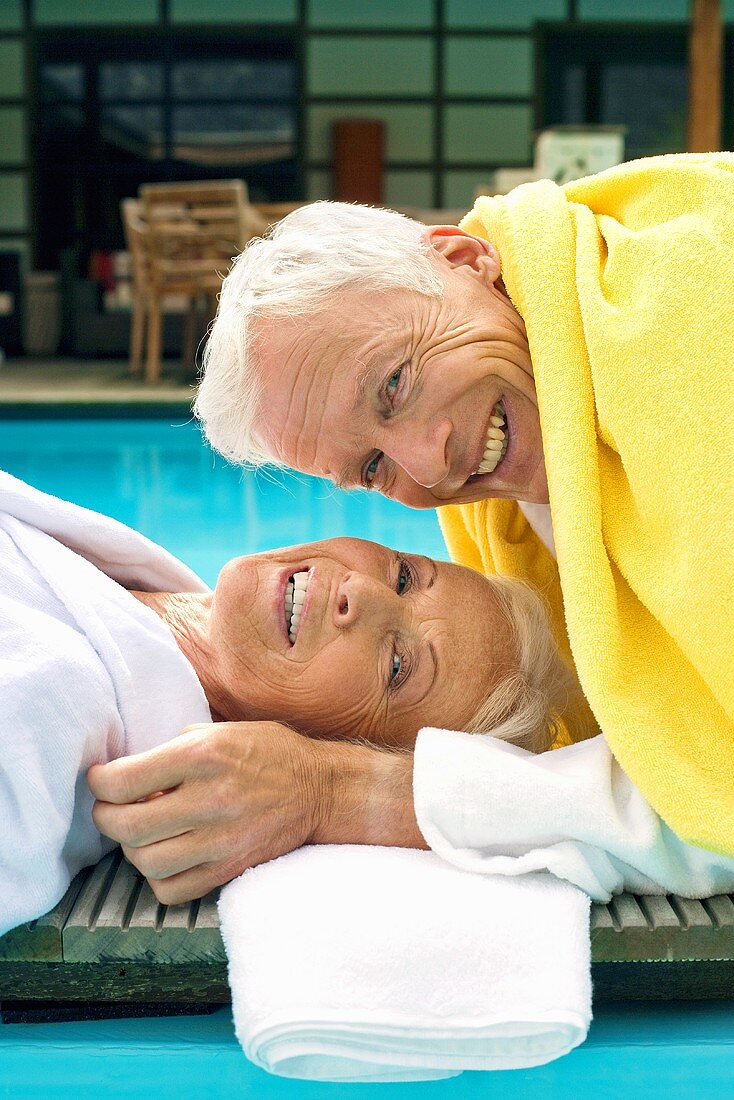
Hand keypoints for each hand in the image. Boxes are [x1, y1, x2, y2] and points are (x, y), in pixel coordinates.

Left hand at [88, 721, 327, 904]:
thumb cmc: (267, 753)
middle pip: (126, 826)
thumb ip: (174, 748)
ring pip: (145, 862)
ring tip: (142, 832)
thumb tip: (129, 768)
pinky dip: (158, 877)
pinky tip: (166, 856)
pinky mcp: (230, 869)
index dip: (99, 782)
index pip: (122, 780)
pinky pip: (172, 890)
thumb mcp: (220, 730)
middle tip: (112, 808)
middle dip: (106, 817)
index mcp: (202, 755)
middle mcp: (210, 799)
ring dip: (132, 848)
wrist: (319, 789)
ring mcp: (221, 840)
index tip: (101, 779)